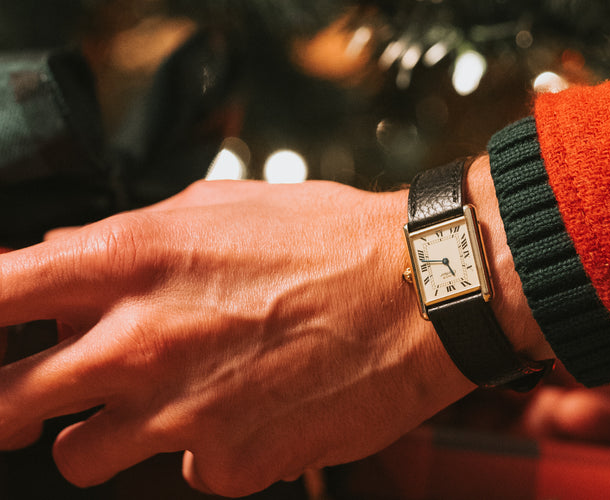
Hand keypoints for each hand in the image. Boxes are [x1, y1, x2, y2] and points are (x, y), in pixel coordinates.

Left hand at [0, 179, 475, 496]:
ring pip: (82, 454)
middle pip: (9, 400)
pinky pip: (185, 469)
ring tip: (163, 400)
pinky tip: (249, 409)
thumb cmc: (334, 241)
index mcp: (134, 260)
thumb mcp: (223, 205)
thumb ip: (133, 232)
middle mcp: (143, 342)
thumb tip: (69, 252)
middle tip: (37, 396)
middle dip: (12, 402)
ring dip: (105, 431)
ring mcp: (182, 414)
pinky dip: (204, 446)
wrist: (422, 295)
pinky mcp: (230, 464)